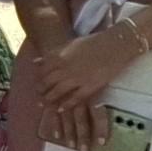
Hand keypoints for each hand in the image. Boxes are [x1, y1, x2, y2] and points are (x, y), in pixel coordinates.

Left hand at [28, 18, 126, 150]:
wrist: (116, 45)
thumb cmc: (94, 42)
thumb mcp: (70, 44)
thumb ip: (53, 54)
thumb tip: (35, 62)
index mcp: (59, 56)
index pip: (43, 70)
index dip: (39, 79)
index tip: (38, 84)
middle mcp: (65, 68)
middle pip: (48, 82)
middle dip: (41, 91)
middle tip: (39, 97)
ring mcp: (77, 77)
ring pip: (58, 91)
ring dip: (50, 99)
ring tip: (46, 104)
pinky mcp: (91, 85)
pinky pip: (75, 98)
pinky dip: (67, 104)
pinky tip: (62, 108)